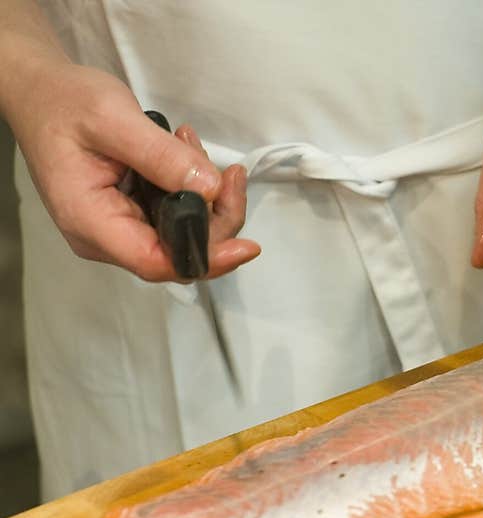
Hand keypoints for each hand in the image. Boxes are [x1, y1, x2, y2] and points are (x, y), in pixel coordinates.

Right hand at [8, 61, 258, 281]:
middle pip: (180, 252)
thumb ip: (160, 156)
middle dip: (217, 216)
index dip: (208, 259)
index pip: (158, 263)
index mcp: (92, 222)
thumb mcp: (112, 118)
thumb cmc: (64, 103)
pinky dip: (192, 189)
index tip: (247, 245)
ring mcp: (119, 229)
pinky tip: (187, 153)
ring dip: (207, 196)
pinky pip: (175, 216)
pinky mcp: (131, 215)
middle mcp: (105, 237)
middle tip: (229, 172)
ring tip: (194, 145)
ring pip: (184, 235)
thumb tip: (209, 189)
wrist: (41, 94)